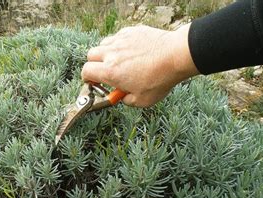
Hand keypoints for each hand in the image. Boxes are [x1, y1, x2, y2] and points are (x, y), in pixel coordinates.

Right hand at [82, 24, 198, 106]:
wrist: (176, 56)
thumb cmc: (160, 80)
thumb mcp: (142, 101)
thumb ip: (126, 100)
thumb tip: (121, 96)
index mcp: (111, 72)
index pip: (86, 72)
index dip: (88, 79)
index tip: (94, 83)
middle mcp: (112, 53)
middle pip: (91, 56)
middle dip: (95, 65)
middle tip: (105, 73)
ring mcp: (121, 40)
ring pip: (103, 44)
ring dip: (106, 53)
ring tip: (118, 62)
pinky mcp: (132, 31)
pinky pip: (118, 36)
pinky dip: (120, 44)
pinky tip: (131, 52)